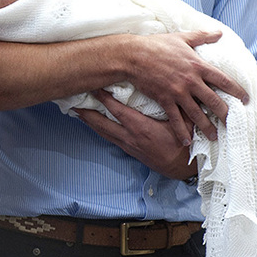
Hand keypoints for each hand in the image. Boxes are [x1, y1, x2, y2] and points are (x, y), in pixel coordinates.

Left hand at [74, 91, 195, 178]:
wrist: (182, 169)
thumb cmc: (184, 145)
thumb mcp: (184, 123)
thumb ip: (178, 107)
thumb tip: (177, 89)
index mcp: (141, 128)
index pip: (117, 110)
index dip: (104, 99)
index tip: (93, 87)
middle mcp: (130, 136)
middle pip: (101, 123)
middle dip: (86, 112)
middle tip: (72, 102)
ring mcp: (127, 144)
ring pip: (103, 131)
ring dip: (89, 121)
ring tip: (77, 111)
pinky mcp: (128, 150)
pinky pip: (108, 137)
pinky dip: (98, 129)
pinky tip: (93, 124)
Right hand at [123, 31, 246, 146]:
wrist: (134, 56)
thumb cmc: (157, 45)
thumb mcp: (181, 38)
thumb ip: (202, 36)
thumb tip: (220, 32)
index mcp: (198, 65)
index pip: (223, 80)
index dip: (236, 91)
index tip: (245, 100)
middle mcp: (191, 81)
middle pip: (214, 101)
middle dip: (225, 114)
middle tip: (232, 124)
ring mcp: (178, 92)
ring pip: (197, 114)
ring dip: (207, 127)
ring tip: (214, 137)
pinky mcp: (165, 100)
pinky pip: (176, 119)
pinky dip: (182, 132)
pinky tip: (187, 141)